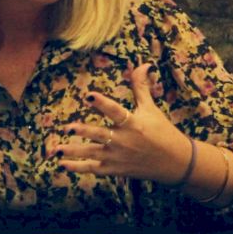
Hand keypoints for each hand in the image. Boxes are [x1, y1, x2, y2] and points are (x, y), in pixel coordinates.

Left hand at [49, 62, 190, 184]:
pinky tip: (62, 164)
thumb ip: (140, 87)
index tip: (88, 96)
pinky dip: (78, 168)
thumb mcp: (151, 108)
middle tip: (67, 127)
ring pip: (93, 154)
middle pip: (100, 135)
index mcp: (133, 123)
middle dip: (83, 132)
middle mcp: (124, 140)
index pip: (116, 111)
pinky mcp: (116, 169)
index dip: (102, 103)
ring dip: (74, 151)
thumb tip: (142, 64)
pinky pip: (94, 168)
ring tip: (56, 149)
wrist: (176, 163)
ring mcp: (119, 157)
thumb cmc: (162, 132)